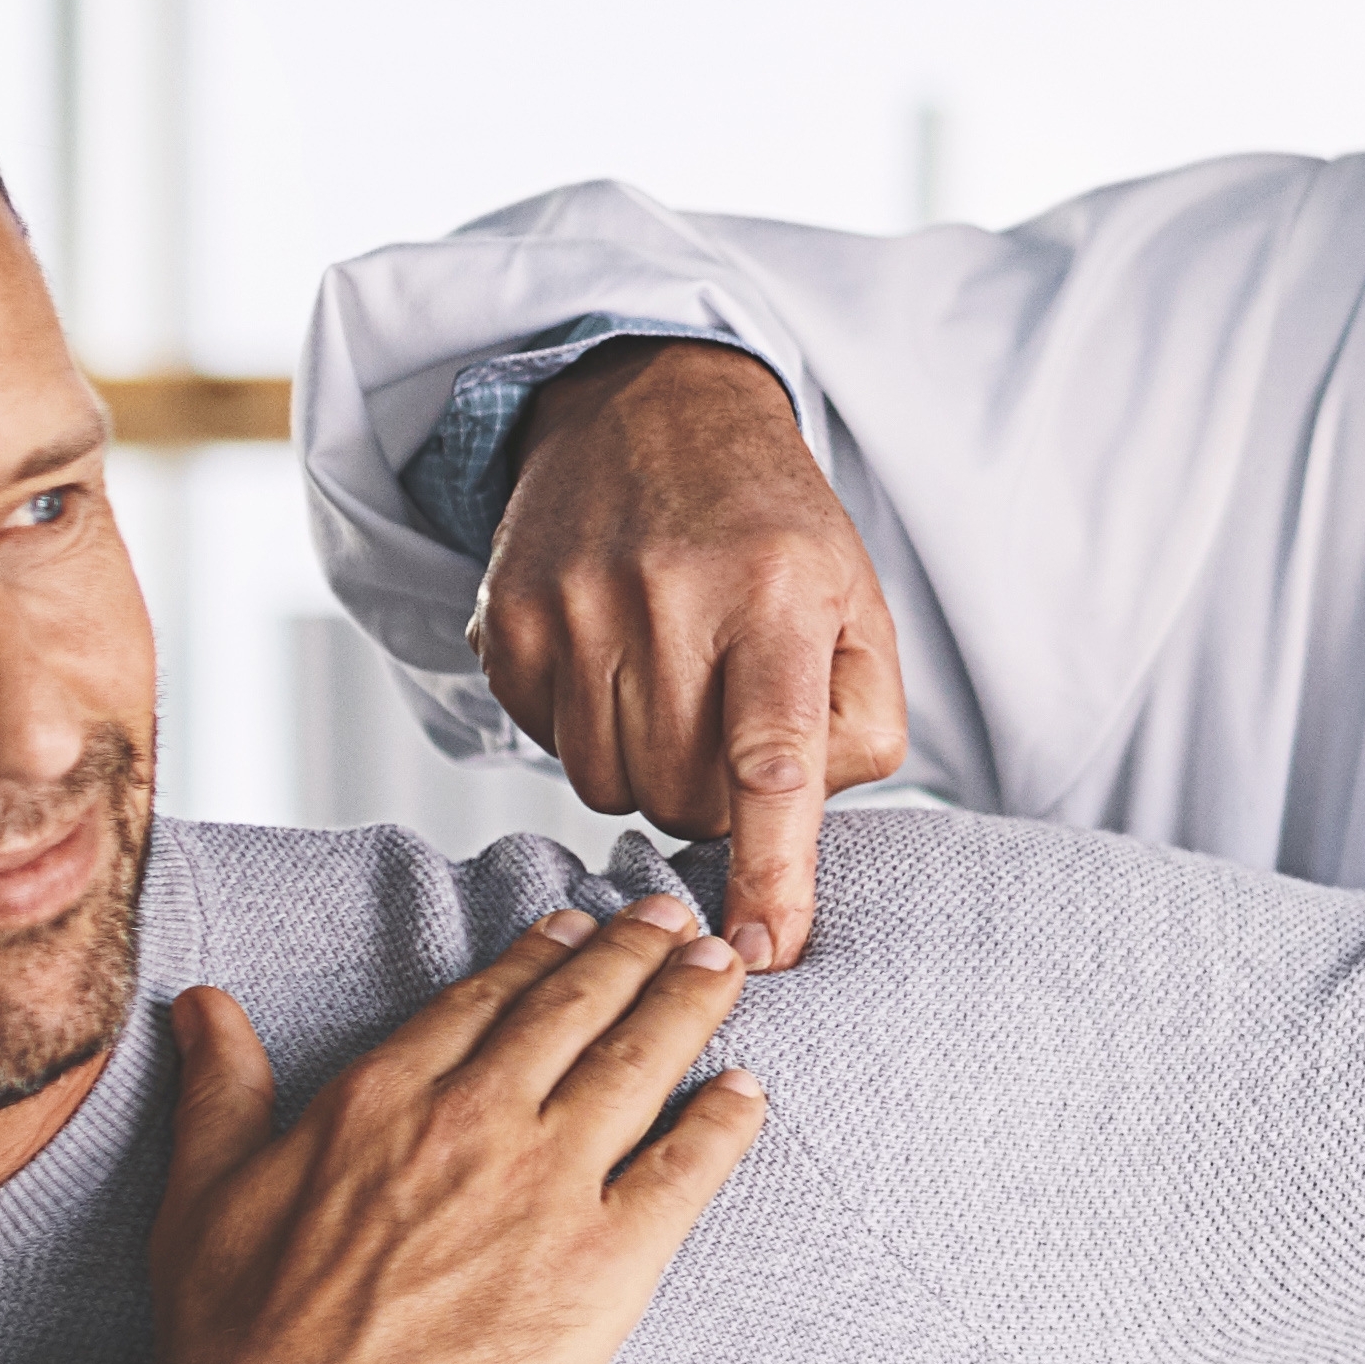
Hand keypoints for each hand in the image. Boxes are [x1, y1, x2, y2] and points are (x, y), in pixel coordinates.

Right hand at [143, 894, 777, 1363]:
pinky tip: (746, 1093)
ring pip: (640, 1064)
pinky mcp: (606, 1263)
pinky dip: (723, 1122)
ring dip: (690, 1005)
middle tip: (675, 920)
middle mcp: (475, 1120)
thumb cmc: (236, 1346)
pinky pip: (686, 1168)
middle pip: (577, 1010)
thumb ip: (222, 1089)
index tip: (576, 926)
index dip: (541, 955)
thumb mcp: (202, 1193)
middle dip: (634, 954)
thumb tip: (205, 1008)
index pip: (486, 1000)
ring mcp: (548, 1186)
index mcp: (384, 1097)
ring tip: (725, 968)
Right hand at [477, 341, 911, 963]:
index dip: (771, 871)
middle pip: (683, 798)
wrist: (649, 410)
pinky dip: (587, 730)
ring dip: (650, 767)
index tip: (765, 953)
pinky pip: (547, 746)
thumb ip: (858, 728)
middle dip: (717, 795)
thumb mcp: (857, 608)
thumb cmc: (772, 532)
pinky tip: (613, 661)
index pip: (772, 762)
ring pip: (611, 786)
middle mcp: (664, 600)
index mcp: (774, 598)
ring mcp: (571, 610)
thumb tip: (797, 827)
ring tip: (673, 683)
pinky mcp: (506, 622)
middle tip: (731, 722)